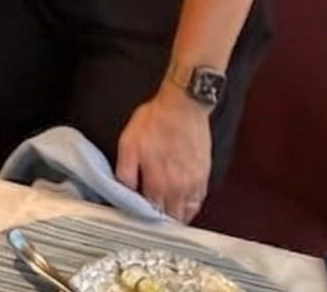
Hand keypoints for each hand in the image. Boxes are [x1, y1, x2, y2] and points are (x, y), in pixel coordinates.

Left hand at [116, 88, 212, 223]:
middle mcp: (178, 188)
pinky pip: (198, 201)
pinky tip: (183, 205)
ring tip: (166, 216)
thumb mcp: (128, 143)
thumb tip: (123, 192)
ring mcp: (193, 183)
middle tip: (150, 219)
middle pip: (170, 218)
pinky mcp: (204, 175)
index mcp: (157, 182)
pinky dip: (190, 208)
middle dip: (159, 221)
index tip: (136, 216)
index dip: (141, 218)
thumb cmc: (156, 120)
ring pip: (186, 213)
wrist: (184, 105)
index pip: (150, 215)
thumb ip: (125, 173)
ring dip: (176, 217)